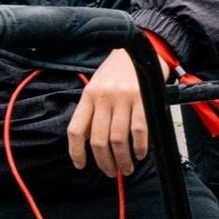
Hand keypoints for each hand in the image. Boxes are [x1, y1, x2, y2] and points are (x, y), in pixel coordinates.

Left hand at [67, 47, 169, 176]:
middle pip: (98, 140)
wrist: (140, 47)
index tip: (81, 165)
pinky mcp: (142, 99)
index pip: (76, 129)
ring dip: (122, 159)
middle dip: (104, 162)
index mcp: (89, 95)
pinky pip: (139, 130)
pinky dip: (139, 147)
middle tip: (111, 172)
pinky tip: (140, 154)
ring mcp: (123, 98)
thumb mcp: (98, 85)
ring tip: (126, 168)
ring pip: (118, 139)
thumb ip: (93, 110)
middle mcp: (103, 97)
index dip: (76, 151)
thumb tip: (90, 141)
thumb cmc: (118, 70)